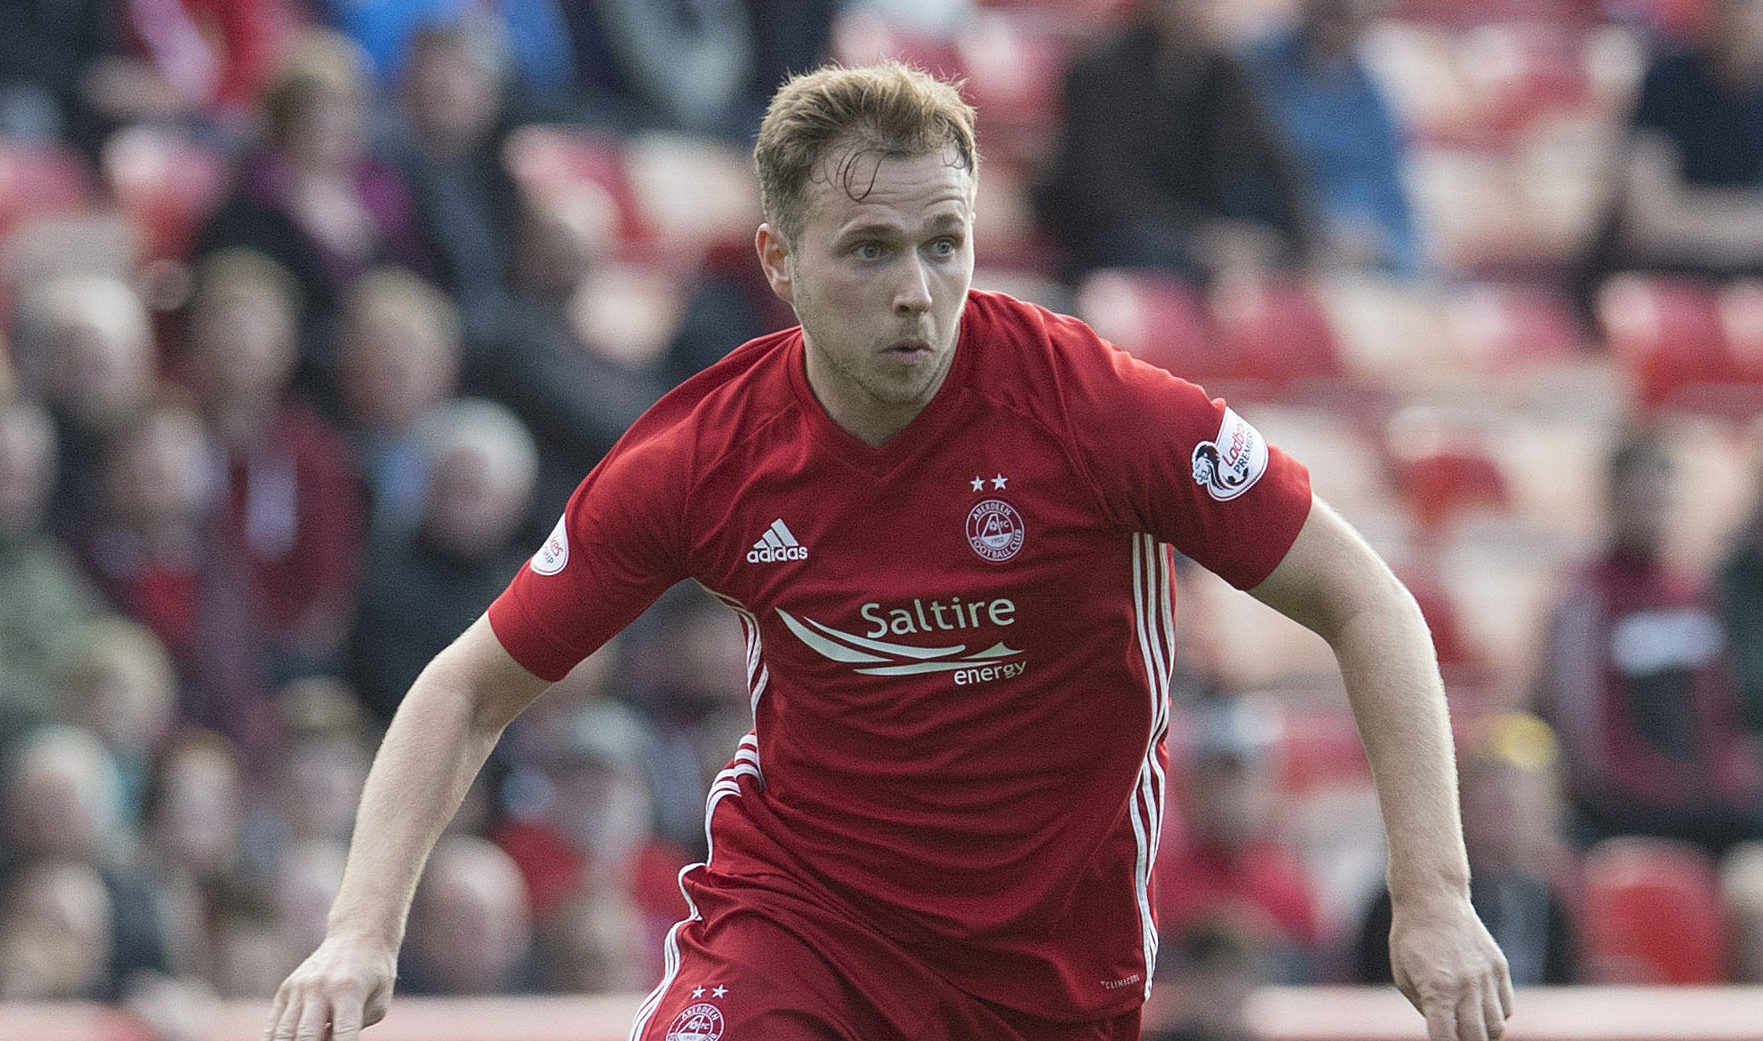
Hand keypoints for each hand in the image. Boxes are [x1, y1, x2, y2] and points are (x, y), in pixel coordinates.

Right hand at [264, 933, 396, 1040]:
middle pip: (305, 1037)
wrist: (357, 936)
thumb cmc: (374, 975)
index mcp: (349, 991)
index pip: (343, 1035)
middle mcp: (320, 987)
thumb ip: (354, 1028)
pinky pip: (274, 1025)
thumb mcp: (378, 1003)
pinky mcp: (286, 989)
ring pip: (283, 1034)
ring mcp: (299, 987)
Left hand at [1389, 894, 1513, 1040]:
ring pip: (1497, 1026)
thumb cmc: (1411, 939)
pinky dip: (1496, 1016)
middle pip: (1477, 1038)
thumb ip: (1424, 1008)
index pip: (1447, 1038)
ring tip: (1471, 1031)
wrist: (1433, 900)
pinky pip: (1506, 1006)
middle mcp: (1467, 986)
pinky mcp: (1499, 967)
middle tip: (1457, 1038)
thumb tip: (1444, 1029)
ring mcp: (1487, 977)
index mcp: (1438, 990)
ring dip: (1484, 1035)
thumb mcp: (1403, 976)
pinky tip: (1481, 1011)